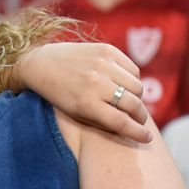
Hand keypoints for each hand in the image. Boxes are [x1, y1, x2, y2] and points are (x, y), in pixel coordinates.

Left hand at [10, 42, 150, 143]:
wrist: (42, 64)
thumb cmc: (60, 95)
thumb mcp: (76, 114)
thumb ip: (103, 121)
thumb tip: (131, 127)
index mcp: (86, 103)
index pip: (121, 122)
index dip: (138, 132)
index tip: (147, 138)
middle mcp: (96, 83)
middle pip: (133, 104)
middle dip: (141, 116)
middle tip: (141, 120)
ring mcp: (102, 64)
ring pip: (137, 86)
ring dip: (138, 98)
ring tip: (132, 102)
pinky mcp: (107, 50)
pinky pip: (132, 69)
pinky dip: (133, 79)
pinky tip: (125, 85)